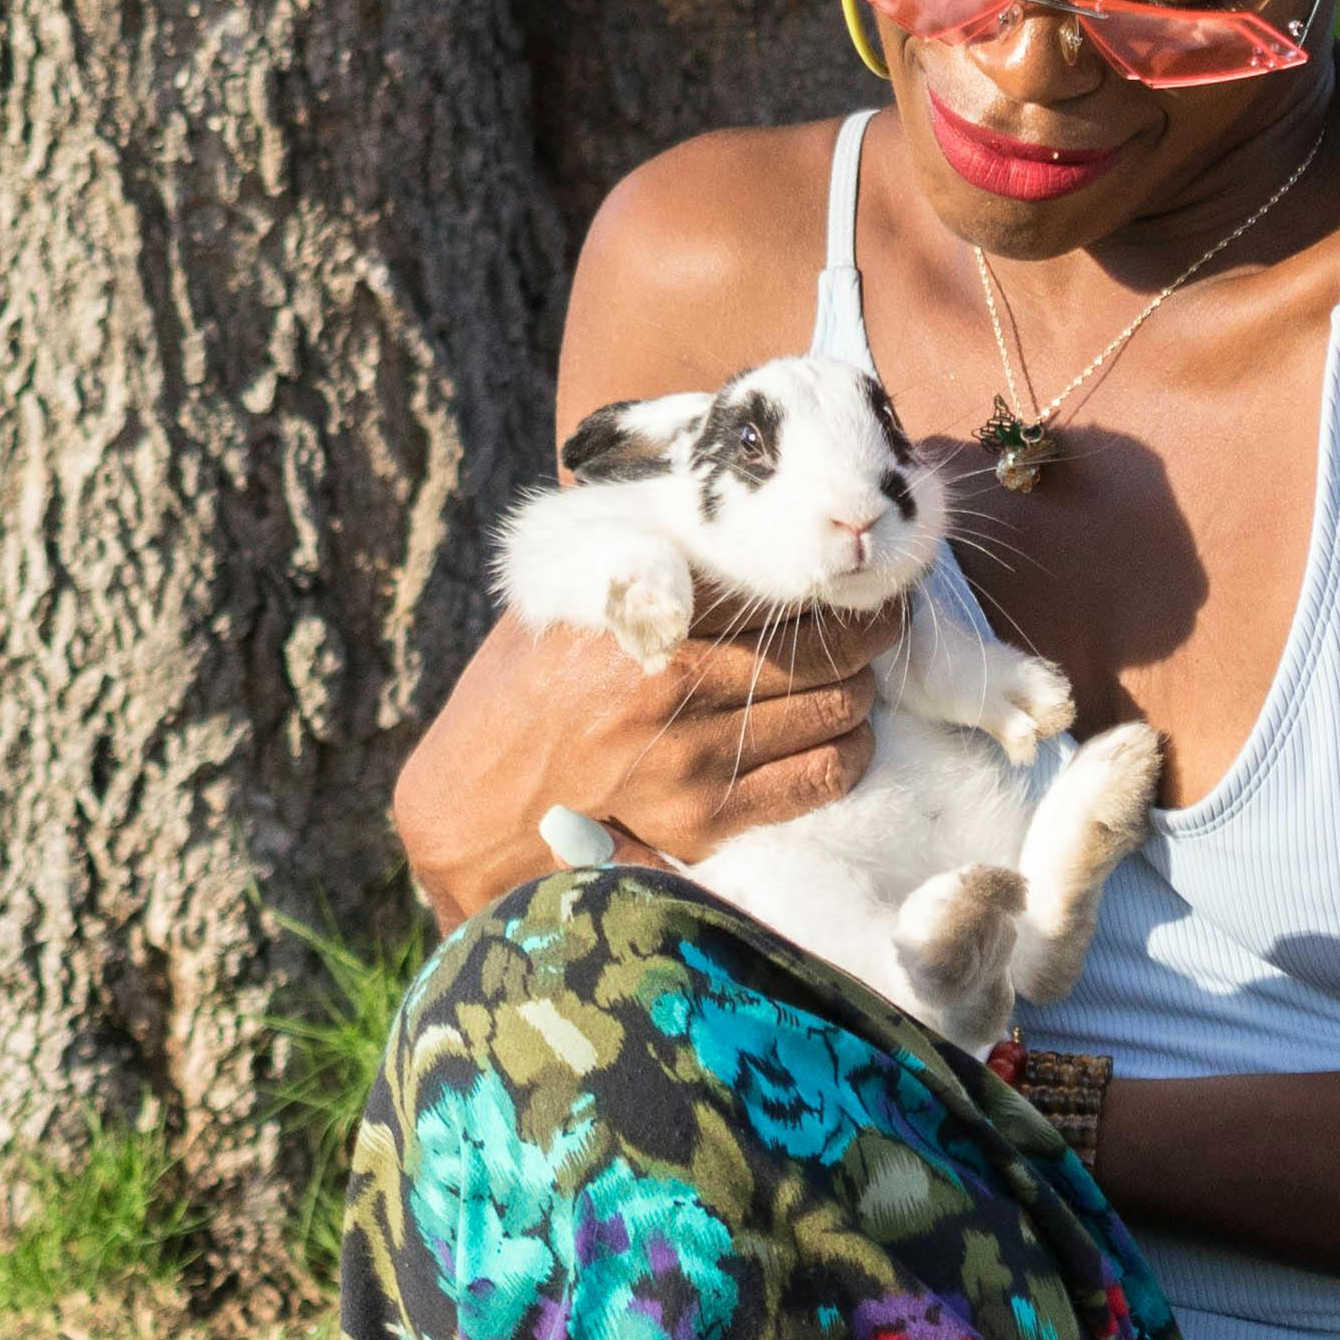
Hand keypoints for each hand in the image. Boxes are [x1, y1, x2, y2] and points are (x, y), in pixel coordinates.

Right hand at [393, 598, 896, 916]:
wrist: (466, 814)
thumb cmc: (516, 697)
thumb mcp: (560, 603)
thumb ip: (640, 562)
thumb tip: (722, 517)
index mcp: (636, 608)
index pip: (779, 576)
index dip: (834, 573)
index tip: (851, 568)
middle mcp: (669, 678)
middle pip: (829, 641)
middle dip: (864, 629)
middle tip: (873, 621)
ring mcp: (691, 756)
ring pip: (839, 705)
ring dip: (857, 690)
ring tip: (848, 679)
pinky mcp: (705, 821)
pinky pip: (822, 775)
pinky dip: (848, 752)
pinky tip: (836, 739)